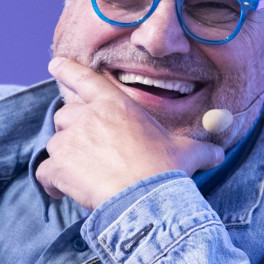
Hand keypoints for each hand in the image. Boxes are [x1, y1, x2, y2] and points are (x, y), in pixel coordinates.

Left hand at [37, 56, 223, 210]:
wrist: (148, 199)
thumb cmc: (167, 171)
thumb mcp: (187, 153)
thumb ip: (200, 149)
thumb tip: (218, 153)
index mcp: (115, 105)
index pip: (85, 79)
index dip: (68, 70)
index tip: (54, 64)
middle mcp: (88, 117)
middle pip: (65, 116)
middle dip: (72, 132)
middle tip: (87, 152)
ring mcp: (70, 140)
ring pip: (55, 144)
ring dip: (64, 159)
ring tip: (82, 177)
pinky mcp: (58, 166)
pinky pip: (44, 172)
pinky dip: (49, 182)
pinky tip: (60, 192)